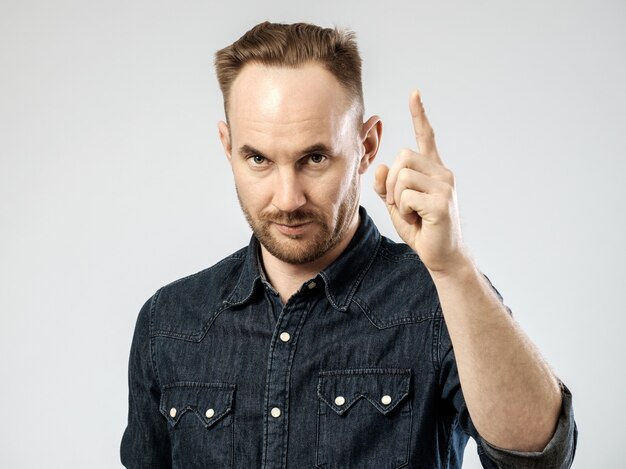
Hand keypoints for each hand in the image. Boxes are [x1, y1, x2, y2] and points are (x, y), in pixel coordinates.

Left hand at [374, 90, 467, 273]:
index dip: (419, 115)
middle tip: (399, 202)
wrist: (441, 256)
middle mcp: (443, 173)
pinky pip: (406, 195)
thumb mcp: (397, 205)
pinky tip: (418, 219)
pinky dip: (403, 209)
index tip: (414, 93)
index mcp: (434, 170)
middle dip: (391, 180)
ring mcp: (445, 186)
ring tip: (411, 212)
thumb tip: (381, 167)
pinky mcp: (441, 202)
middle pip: (403, 156)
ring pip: (402, 175)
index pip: (426, 137)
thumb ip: (387, 186)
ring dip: (396, 197)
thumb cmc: (422, 229)